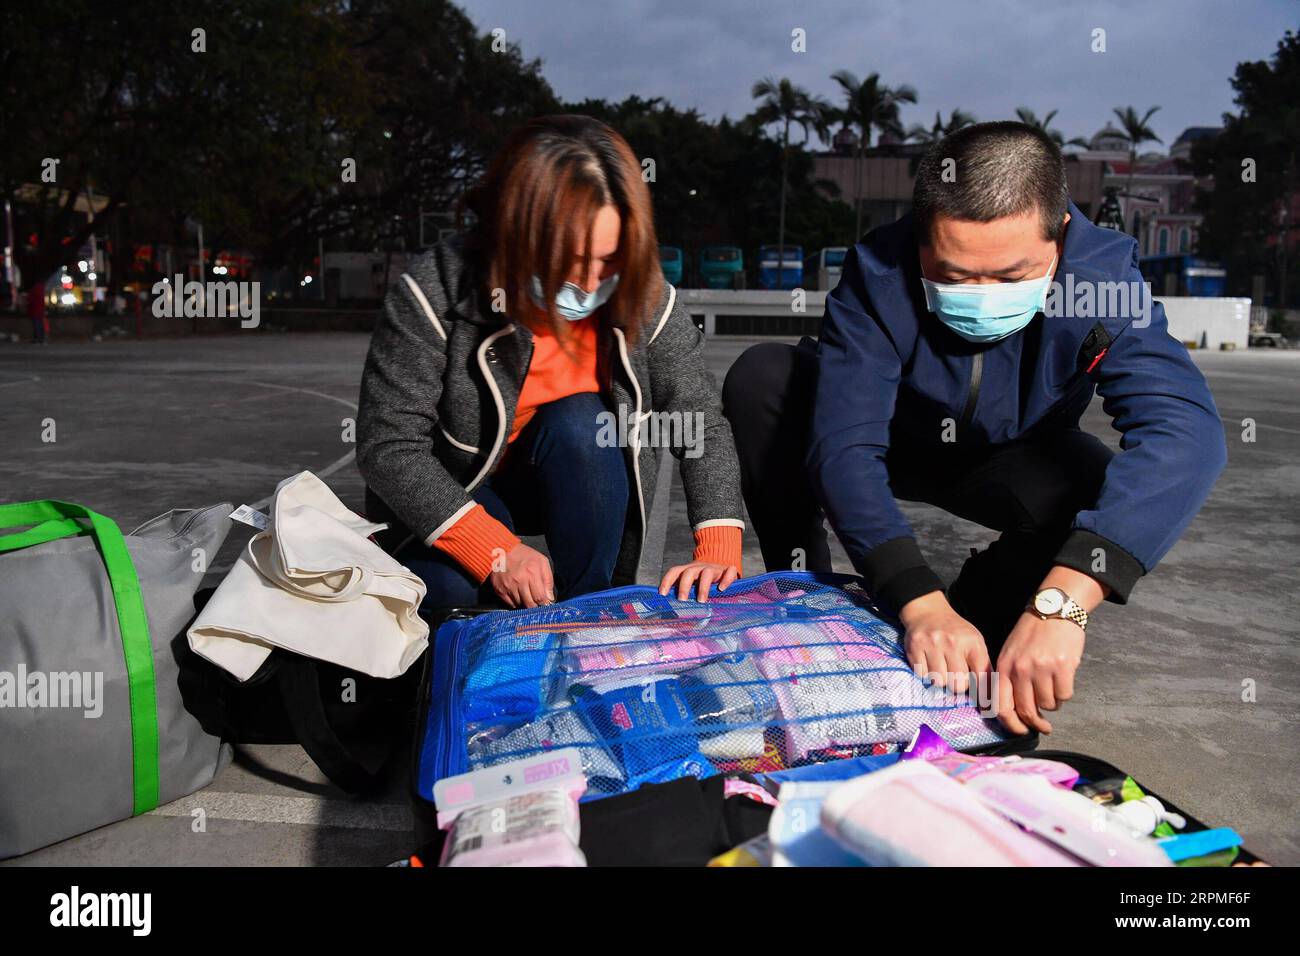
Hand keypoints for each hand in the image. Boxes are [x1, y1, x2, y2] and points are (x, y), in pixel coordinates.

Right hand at [488, 543, 554, 608]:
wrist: (501, 550)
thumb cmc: (524, 555)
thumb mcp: (542, 561)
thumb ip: (548, 580)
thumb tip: (550, 598)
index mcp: (532, 573)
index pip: (540, 598)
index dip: (544, 603)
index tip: (545, 603)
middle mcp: (519, 581)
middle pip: (530, 604)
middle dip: (535, 606)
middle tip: (536, 602)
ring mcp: (508, 587)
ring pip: (520, 605)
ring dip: (525, 603)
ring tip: (526, 595)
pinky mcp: (500, 590)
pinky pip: (510, 604)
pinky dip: (516, 602)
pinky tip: (518, 595)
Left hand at [658, 561, 738, 601]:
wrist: (722, 564)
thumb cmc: (703, 581)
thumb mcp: (692, 585)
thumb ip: (684, 595)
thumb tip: (670, 613)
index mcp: (688, 570)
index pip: (674, 572)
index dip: (666, 582)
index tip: (662, 594)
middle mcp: (699, 568)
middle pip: (689, 573)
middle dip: (684, 586)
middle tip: (682, 600)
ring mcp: (714, 569)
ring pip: (707, 573)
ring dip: (703, 587)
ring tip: (701, 601)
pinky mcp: (728, 571)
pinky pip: (729, 572)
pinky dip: (726, 580)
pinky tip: (722, 589)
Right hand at [898, 591, 990, 694]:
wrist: (929, 612)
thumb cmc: (956, 632)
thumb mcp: (975, 643)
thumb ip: (982, 667)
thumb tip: (987, 696)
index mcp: (972, 642)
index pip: (980, 677)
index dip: (979, 689)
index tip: (976, 692)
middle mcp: (952, 642)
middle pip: (957, 684)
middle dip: (957, 684)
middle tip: (955, 675)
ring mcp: (931, 644)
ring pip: (938, 682)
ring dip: (940, 679)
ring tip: (941, 667)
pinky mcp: (914, 647)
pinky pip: (922, 675)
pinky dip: (925, 674)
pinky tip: (929, 662)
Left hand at [995, 612, 1084, 734]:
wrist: (1053, 610)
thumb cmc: (1031, 634)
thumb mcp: (1010, 652)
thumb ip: (1008, 678)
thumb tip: (1013, 709)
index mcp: (1004, 667)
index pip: (1002, 706)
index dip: (1011, 725)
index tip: (1021, 731)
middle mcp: (1021, 670)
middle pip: (1027, 710)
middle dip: (1036, 724)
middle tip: (1044, 727)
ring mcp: (1042, 669)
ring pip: (1048, 704)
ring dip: (1052, 704)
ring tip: (1053, 689)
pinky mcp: (1063, 667)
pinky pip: (1065, 695)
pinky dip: (1065, 694)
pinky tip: (1063, 681)